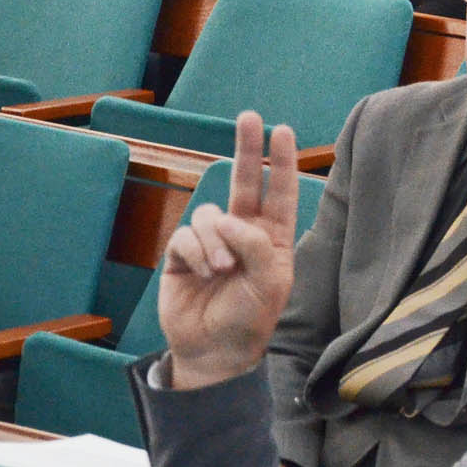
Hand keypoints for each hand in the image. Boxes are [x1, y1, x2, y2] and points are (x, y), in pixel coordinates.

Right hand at [159, 113, 300, 390]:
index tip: (283, 130)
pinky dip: (196, 252)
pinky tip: (203, 274)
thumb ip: (257, 246)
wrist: (214, 350)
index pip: (281, 191)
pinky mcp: (183, 252)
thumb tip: (229, 219)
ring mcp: (212, 241)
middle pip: (245, 180)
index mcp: (274, 238)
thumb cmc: (250, 318)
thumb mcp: (270, 283)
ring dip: (216, 240)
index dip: (281, 161)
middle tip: (250, 116)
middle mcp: (244, 232)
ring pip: (210, 213)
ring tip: (222, 271)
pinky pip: (186, 234)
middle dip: (247, 147)